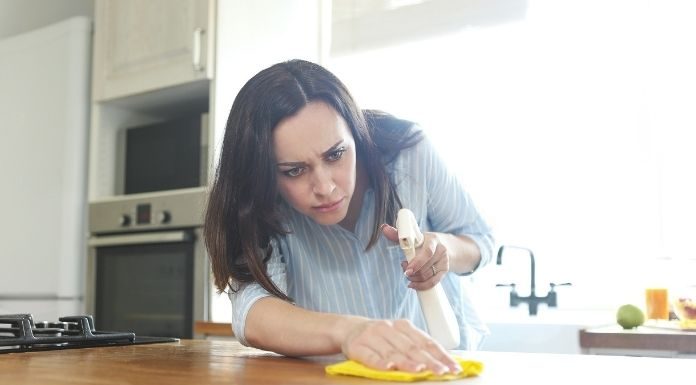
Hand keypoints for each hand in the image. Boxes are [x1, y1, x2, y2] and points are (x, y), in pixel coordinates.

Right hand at [341, 318, 460, 374]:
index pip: (425, 341)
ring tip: (420, 370)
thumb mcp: (399, 335)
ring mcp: (372, 336)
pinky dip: (379, 363)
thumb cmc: (380, 336)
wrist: (348, 328)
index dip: (440, 354)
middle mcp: (388, 328)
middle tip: (442, 372)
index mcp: (403, 325)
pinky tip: (388, 368)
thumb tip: (444, 361)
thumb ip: (416, 345)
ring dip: (407, 362)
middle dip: (429, 361)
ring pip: (392, 352)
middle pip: (411, 347)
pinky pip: (370, 356)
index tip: (453, 366)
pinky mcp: (357, 346)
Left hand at [381, 224, 449, 289]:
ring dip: (414, 278)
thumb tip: (383, 228)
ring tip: (408, 275)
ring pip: (427, 275)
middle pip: (425, 267)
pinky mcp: (445, 271)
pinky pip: (433, 282)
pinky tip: (413, 284)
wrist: (445, 246)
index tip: (406, 268)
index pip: (427, 252)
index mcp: (433, 240)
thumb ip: (398, 235)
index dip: (416, 262)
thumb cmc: (424, 241)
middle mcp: (441, 250)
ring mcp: (444, 261)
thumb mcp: (414, 237)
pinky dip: (421, 285)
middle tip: (404, 271)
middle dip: (412, 272)